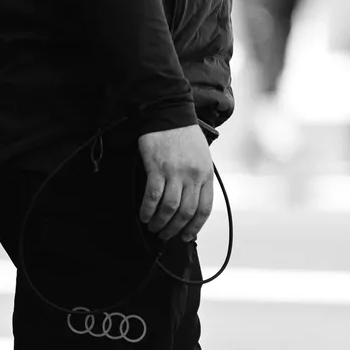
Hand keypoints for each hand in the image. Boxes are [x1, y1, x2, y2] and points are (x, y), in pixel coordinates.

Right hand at [136, 123, 213, 244]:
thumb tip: (191, 205)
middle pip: (186, 212)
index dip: (195, 227)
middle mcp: (193, 175)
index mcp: (206, 174)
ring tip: (153, 227)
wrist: (168, 113)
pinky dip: (148, 210)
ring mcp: (175, 172)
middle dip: (175, 229)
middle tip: (165, 235)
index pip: (204, 209)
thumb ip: (199, 179)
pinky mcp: (157, 167)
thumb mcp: (202, 156)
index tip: (186, 236)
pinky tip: (144, 215)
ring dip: (160, 222)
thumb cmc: (184, 135)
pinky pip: (153, 196)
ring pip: (170, 208)